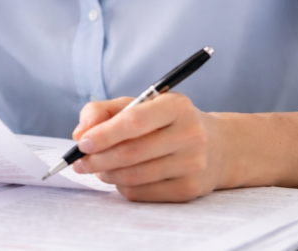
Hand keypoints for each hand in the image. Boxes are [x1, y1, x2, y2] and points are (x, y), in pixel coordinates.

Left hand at [71, 93, 226, 202]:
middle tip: (80, 161)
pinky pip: (142, 193)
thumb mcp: (141, 104)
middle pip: (131, 152)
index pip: (135, 120)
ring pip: (134, 176)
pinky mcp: (188, 189)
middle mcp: (189, 134)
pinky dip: (122, 186)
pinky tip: (120, 177)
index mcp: (177, 106)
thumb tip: (80, 133)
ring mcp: (192, 164)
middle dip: (97, 159)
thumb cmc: (168, 122)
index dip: (104, 133)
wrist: (217, 147)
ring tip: (98, 168)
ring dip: (107, 174)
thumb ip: (104, 111)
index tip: (82, 142)